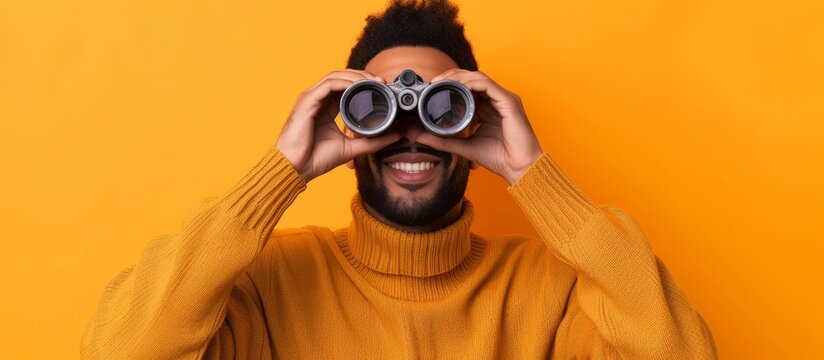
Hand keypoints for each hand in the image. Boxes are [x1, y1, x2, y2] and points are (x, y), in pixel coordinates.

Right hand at [276, 70, 400, 181]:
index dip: (364, 83)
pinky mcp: (307, 101)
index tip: (383, 88)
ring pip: (335, 76)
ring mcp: (311, 98)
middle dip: (363, 76)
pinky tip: (357, 86)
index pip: (346, 87)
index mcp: (326, 108)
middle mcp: (318, 100)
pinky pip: (328, 84)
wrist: (296, 169)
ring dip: (355, 76)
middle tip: (381, 81)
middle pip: (342, 77)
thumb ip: (373, 141)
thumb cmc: (316, 159)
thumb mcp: (351, 147)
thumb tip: (395, 135)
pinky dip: (344, 82)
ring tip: (372, 81)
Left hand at [416, 70, 542, 184]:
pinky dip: (472, 83)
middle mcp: (496, 100)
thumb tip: (421, 137)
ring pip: (479, 77)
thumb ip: (443, 141)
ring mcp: (504, 99)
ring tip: (442, 81)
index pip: (468, 87)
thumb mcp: (464, 146)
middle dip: (451, 76)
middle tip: (434, 82)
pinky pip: (488, 85)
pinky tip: (458, 86)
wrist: (519, 168)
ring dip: (459, 76)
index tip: (432, 88)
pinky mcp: (509, 102)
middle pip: (472, 78)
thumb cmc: (498, 157)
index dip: (450, 84)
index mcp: (487, 108)